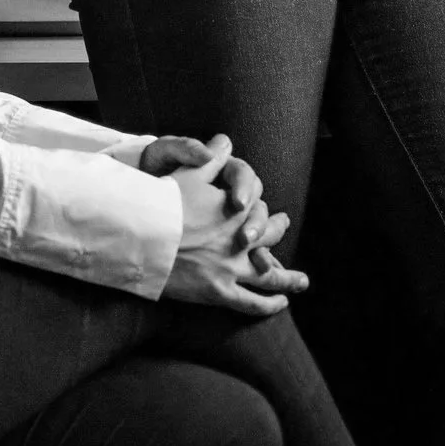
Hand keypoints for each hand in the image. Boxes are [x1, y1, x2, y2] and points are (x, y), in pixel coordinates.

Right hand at [158, 133, 307, 315]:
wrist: (142, 236)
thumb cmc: (164, 202)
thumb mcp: (189, 173)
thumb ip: (211, 158)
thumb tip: (225, 140)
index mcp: (237, 209)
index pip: (256, 203)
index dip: (258, 202)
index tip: (260, 202)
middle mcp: (240, 239)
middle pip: (269, 235)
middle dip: (277, 230)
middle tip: (284, 226)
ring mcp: (231, 268)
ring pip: (268, 275)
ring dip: (289, 279)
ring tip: (302, 282)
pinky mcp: (218, 292)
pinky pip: (251, 302)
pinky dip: (268, 305)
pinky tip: (280, 304)